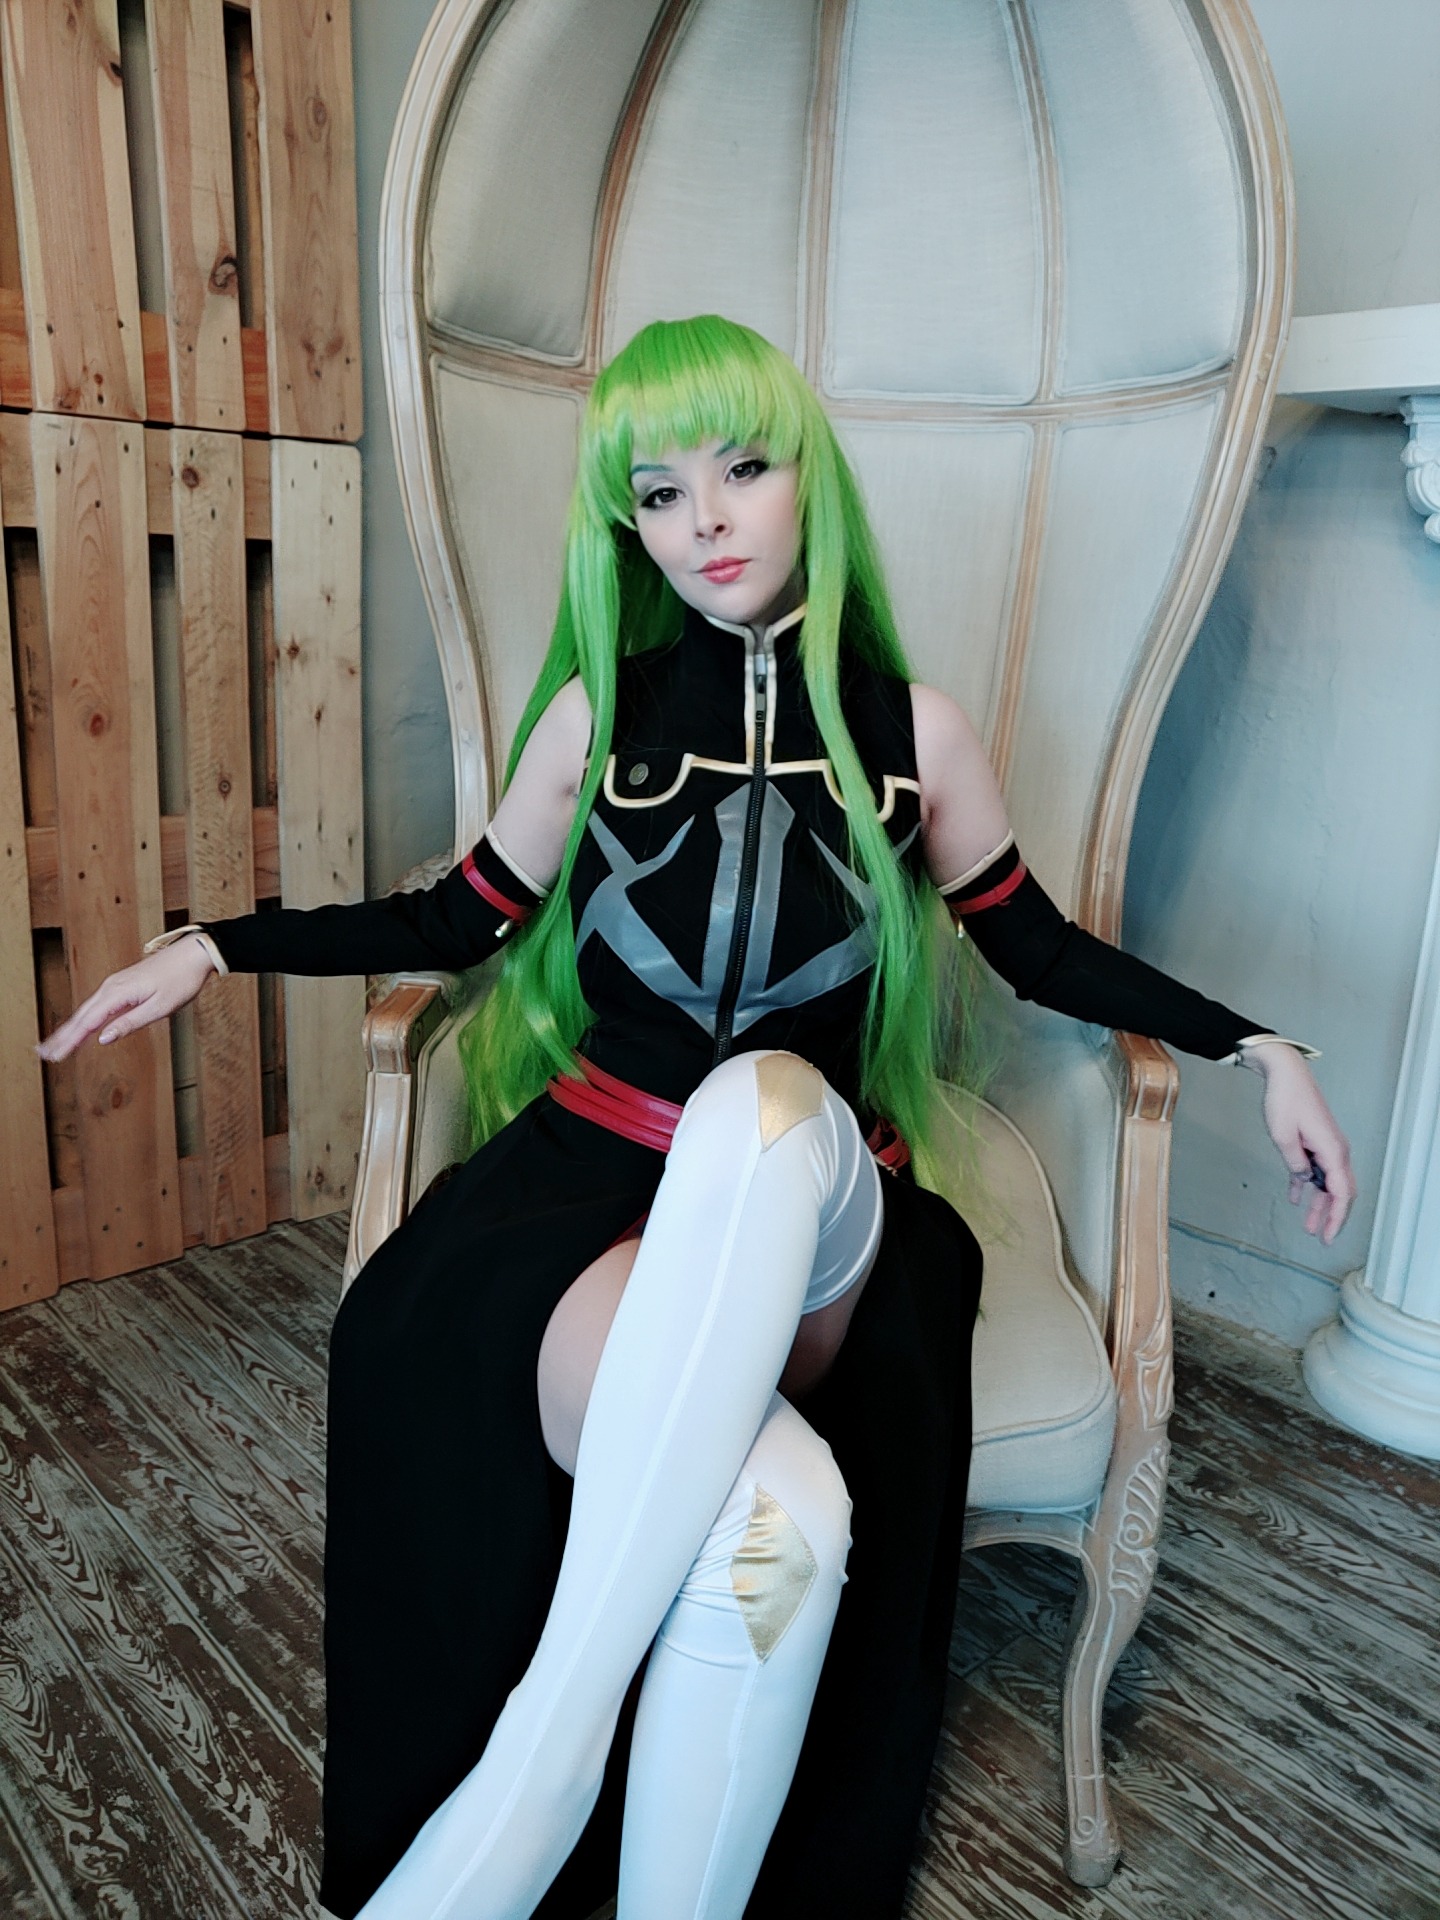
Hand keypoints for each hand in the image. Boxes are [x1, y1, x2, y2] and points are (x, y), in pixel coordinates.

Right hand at [36, 937, 217, 1063]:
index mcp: (118, 993)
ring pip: (87, 1010)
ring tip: (54, 1045)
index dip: (69, 1041)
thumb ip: (129, 1023)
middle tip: (44, 1054)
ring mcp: (115, 985)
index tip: (55, 1055)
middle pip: (81, 1016)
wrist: (193, 954)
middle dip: (62, 1036)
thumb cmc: (181, 980)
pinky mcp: (122, 986)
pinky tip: (80, 1028)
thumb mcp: (159, 1008)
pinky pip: (97, 1005)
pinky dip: (85, 1018)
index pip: (87, 1022)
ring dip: (70, 1028)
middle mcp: (111, 987)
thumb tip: (103, 1038)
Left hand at [1240, 1043, 1355, 1244]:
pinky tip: (1296, 1197)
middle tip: (1321, 1237)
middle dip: (1331, 1216)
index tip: (1327, 1237)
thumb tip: (1305, 1180)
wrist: (1285, 1073)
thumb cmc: (1285, 1099)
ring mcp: (1326, 1145)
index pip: (1341, 1193)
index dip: (1336, 1218)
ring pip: (1327, 1183)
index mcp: (1332, 1151)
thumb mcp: (1283, 1136)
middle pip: (1339, 1191)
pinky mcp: (1315, 1141)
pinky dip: (1306, 1185)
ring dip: (1319, 1204)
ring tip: (1307, 1225)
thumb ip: (1295, 1164)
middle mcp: (1335, 1150)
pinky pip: (1314, 1170)